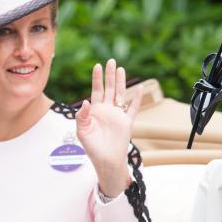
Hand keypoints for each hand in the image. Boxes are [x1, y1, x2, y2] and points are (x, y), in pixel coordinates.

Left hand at [76, 58, 141, 197]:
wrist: (106, 160)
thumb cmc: (92, 148)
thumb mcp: (82, 131)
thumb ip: (82, 116)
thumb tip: (85, 101)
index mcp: (95, 110)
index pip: (96, 90)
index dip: (97, 79)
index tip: (97, 66)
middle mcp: (107, 110)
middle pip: (109, 88)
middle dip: (110, 75)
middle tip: (111, 61)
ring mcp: (118, 115)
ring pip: (120, 94)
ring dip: (121, 82)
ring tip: (121, 69)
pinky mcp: (127, 122)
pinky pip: (133, 108)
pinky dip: (136, 98)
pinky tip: (140, 88)